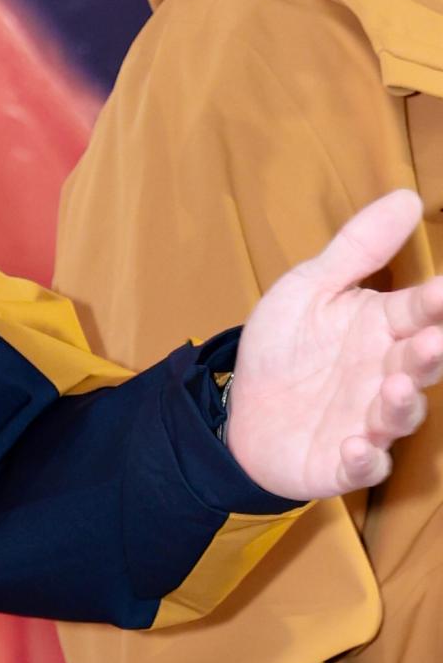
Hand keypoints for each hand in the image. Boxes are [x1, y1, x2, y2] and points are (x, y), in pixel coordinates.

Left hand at [227, 189, 442, 497]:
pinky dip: (364, 462)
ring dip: (402, 407)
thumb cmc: (285, 346)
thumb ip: (357, 248)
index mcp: (382, 329)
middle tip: (432, 342)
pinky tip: (356, 448)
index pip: (420, 311)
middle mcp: (385, 375)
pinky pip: (362, 467)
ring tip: (397, 391)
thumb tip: (407, 196)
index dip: (436, 301)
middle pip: (418, 365)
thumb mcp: (311, 287)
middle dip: (429, 355)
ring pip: (398, 416)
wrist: (239, 410)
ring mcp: (367, 420)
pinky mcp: (342, 462)